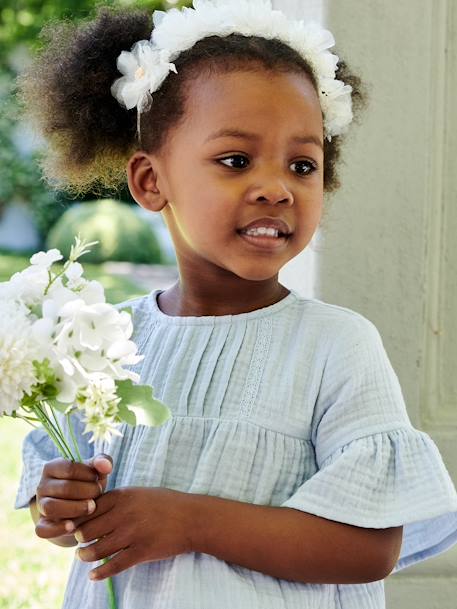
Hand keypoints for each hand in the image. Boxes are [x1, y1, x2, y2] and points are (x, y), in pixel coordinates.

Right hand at [34, 454, 112, 539]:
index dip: (87, 474)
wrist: (81, 507)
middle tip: (98, 493)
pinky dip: (57, 529)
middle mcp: (42, 486)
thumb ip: (102, 462)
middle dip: (85, 491)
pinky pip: (42, 529)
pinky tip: (73, 527)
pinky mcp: (42, 525)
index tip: (97, 479)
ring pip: (50, 507)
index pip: (68, 468)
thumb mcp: (95, 471)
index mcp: (53, 467)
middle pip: (62, 488)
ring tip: (91, 507)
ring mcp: (41, 506)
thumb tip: (106, 466)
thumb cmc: (88, 483)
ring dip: (74, 508)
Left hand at [71, 486, 193, 580]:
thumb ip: (115, 500)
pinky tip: (93, 575)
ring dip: (85, 556)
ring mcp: (132, 533)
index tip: (76, 524)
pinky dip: (99, 573)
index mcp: (122, 495)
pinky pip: (113, 566)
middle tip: (79, 542)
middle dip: (79, 538)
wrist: (192, 518)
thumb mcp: (138, 492)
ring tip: (83, 556)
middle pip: (86, 530)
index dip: (78, 518)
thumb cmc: (164, 504)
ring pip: (96, 550)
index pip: (87, 509)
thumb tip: (90, 510)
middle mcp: (124, 513)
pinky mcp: (141, 552)